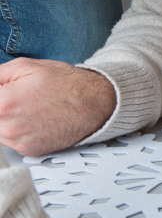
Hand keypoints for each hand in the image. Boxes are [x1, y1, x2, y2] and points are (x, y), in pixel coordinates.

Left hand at [0, 58, 115, 155]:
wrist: (96, 102)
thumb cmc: (66, 83)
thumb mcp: (26, 66)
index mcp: (2, 103)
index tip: (3, 93)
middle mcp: (7, 127)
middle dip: (0, 107)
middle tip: (16, 99)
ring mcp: (18, 141)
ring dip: (3, 121)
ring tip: (25, 108)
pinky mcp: (28, 151)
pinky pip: (10, 142)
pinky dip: (16, 131)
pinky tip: (32, 118)